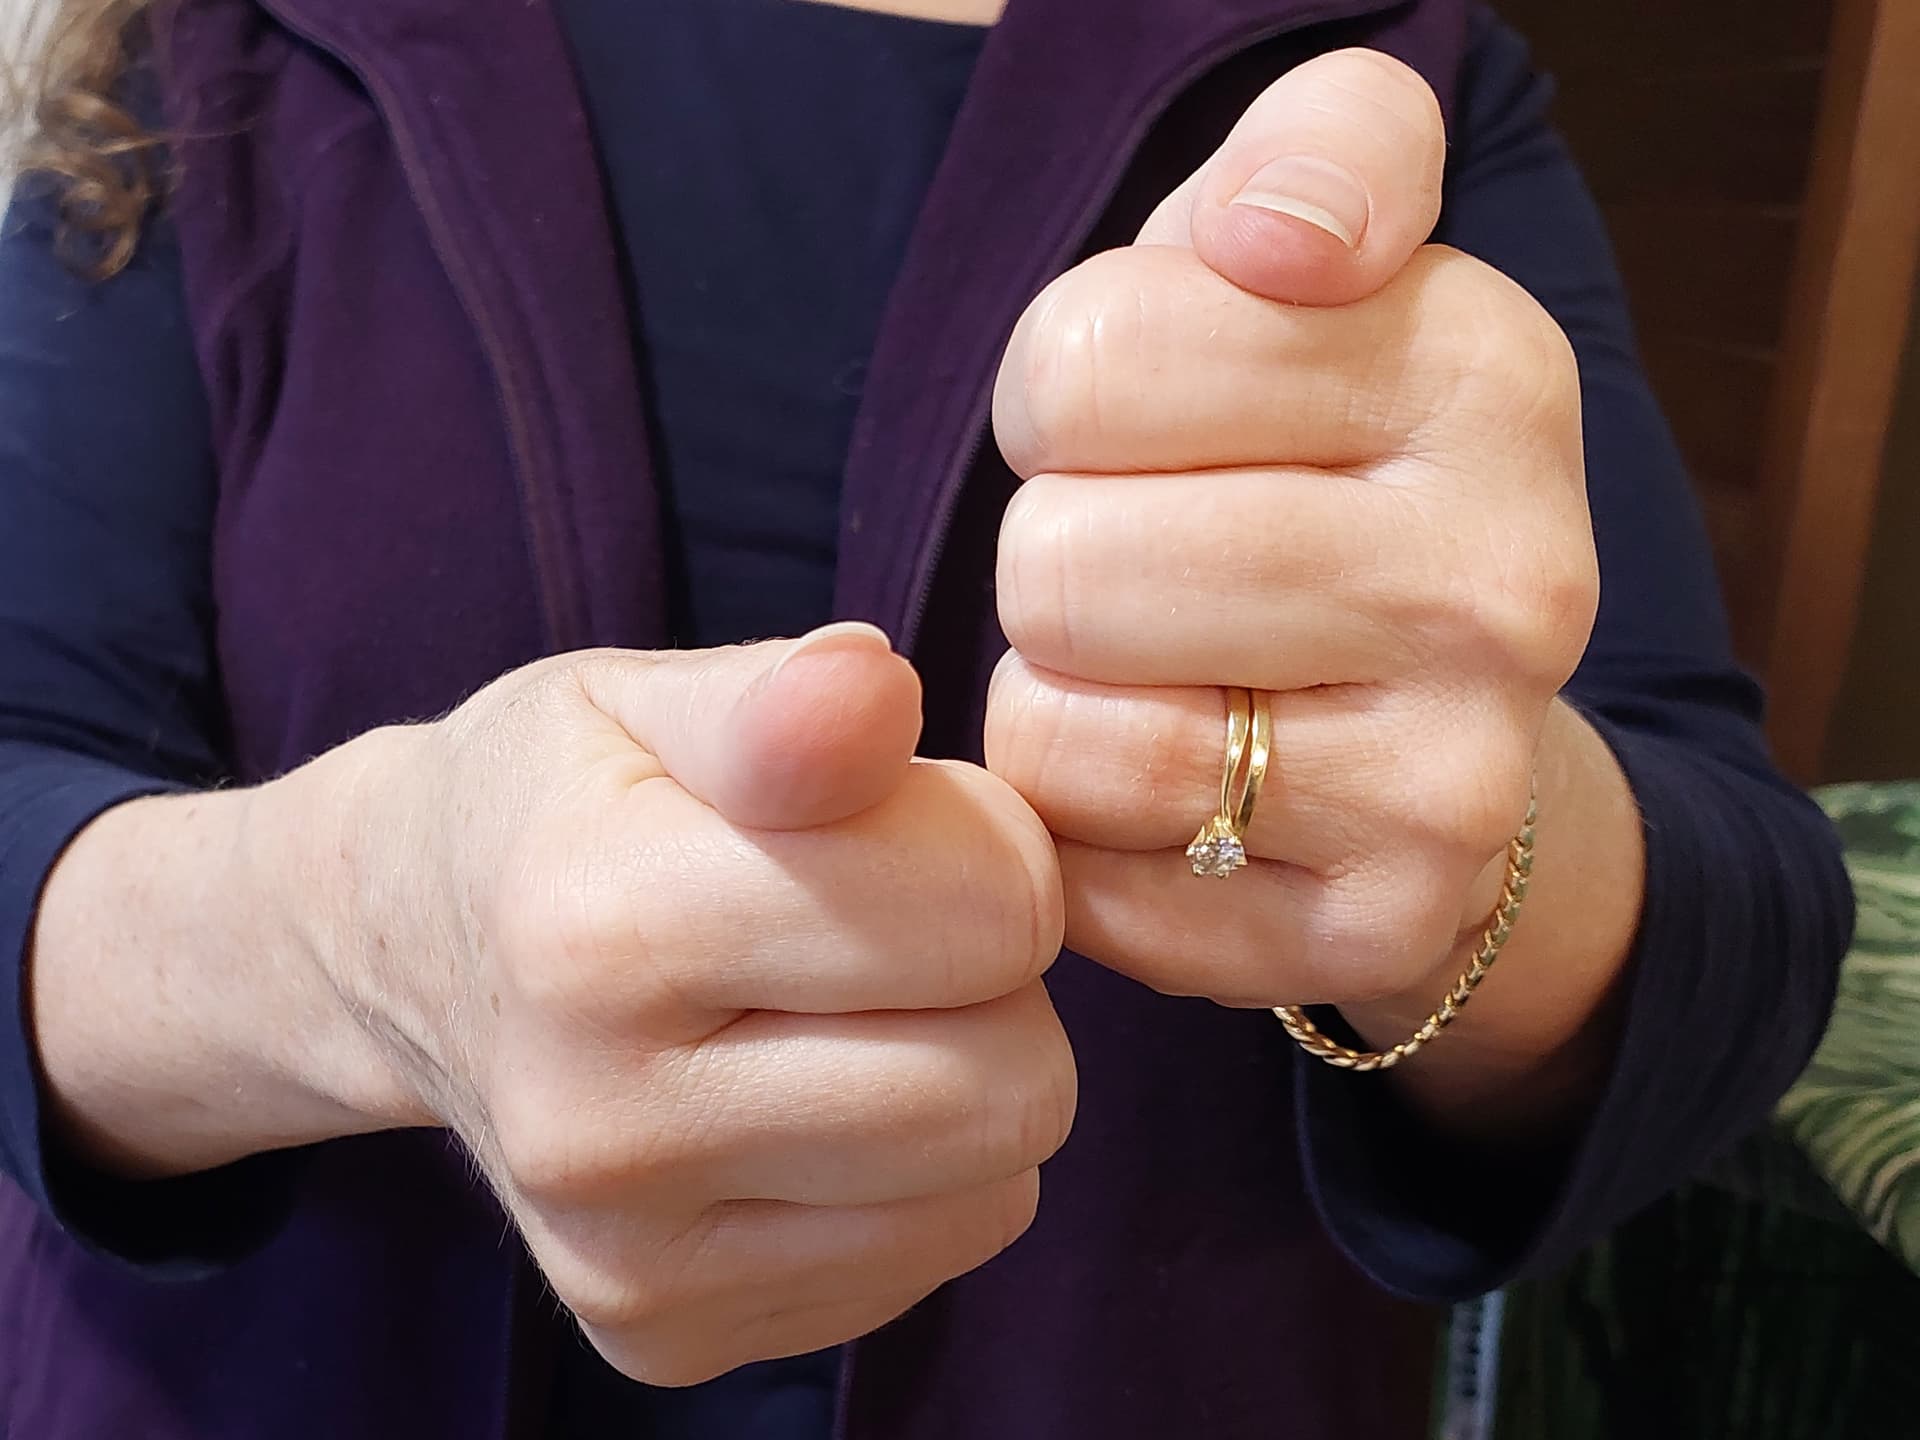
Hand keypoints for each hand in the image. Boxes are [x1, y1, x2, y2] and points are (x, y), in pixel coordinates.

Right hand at [285, 627, 1071, 1382]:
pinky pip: (935, 1255)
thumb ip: (779, 698)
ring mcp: (628, 1262)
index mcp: (600, 926)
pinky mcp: (663, 1340)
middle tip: (892, 927)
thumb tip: (875, 683)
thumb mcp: (644, 700)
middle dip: (995, 982)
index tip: (904, 825)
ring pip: (993, 1187)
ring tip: (847, 1007)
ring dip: (967, 1078)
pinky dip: (919, 1173)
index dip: (990, 846)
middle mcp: (599, 1126)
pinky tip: (810, 1095)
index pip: (984, 914)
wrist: (397, 956)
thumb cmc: (560, 803)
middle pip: (1010, 1085)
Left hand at [984, 50, 1611, 1040]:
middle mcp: (1506, 583)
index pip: (1087, 361)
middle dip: (1054, 564)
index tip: (1142, 430)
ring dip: (1055, 706)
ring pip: (1061, 736)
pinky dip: (1082, 841)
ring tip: (1151, 682)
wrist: (1436, 715)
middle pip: (1058, 563)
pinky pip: (1090, 890)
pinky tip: (1165, 800)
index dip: (1059, 400)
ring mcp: (1458, 781)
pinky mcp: (1378, 929)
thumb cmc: (1315, 460)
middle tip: (1146, 574)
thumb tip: (1278, 241)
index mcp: (1480, 372)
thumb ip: (1320, 156)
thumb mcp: (1313, 268)